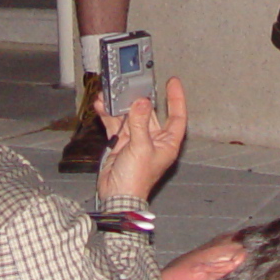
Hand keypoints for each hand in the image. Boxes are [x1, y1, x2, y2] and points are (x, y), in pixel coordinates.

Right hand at [96, 75, 188, 198]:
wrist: (117, 196)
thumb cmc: (136, 180)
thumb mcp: (141, 148)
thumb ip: (140, 123)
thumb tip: (142, 102)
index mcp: (167, 142)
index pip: (177, 116)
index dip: (176, 98)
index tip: (173, 82)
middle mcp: (154, 140)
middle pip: (149, 113)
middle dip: (140, 99)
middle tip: (132, 84)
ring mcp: (136, 140)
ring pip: (130, 116)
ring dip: (120, 106)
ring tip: (111, 94)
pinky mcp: (121, 143)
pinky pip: (116, 124)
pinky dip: (109, 115)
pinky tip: (102, 106)